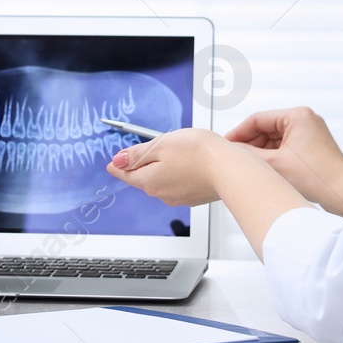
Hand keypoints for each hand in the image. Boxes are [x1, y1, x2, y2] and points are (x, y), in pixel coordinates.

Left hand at [104, 128, 228, 205]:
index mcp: (150, 181)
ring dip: (162, 169)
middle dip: (142, 166)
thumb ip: (138, 154)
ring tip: (170, 153)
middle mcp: (164, 194)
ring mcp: (181, 197)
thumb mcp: (161, 145)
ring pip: (163, 181)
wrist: (231, 170)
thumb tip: (118, 161)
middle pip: (145, 178)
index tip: (111, 165)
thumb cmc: (199, 154)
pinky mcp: (197, 196)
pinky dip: (179, 174)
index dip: (118, 166)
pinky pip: (179, 184)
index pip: (127, 174)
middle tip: (140, 154)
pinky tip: (188, 163)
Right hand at [225, 107, 342, 220]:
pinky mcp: (313, 145)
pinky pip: (286, 145)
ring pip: (275, 138)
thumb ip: (249, 153)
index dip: (238, 132)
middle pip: (267, 127)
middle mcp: (305, 118)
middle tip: (234, 156)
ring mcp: (311, 131)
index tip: (225, 144)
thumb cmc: (316, 177)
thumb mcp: (275, 164)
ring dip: (261, 150)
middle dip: (250, 143)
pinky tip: (263, 167)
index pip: (258, 119)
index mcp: (297, 115)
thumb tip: (230, 149)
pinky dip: (274, 155)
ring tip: (247, 164)